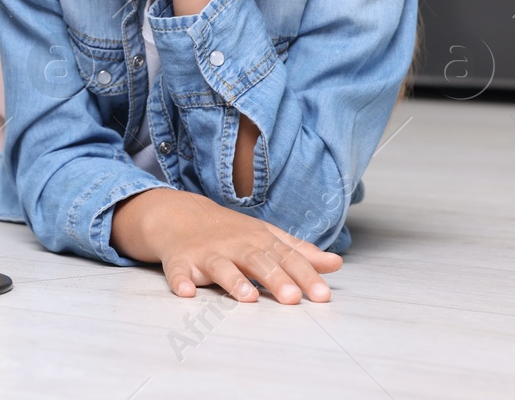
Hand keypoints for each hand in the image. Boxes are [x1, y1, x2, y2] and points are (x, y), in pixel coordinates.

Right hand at [112, 187, 341, 302]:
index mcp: (259, 241)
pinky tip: (186, 292)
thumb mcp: (266, 237)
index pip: (287, 258)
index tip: (323, 295)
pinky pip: (179, 272)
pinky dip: (181, 281)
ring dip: (233, 281)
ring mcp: (207, 254)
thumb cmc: (231, 233)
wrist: (180, 215)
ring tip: (248, 297)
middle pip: (258, 262)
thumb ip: (300, 253)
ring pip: (221, 267)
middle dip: (275, 279)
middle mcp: (235, 246)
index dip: (306, 276)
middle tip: (292, 298)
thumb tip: (336, 263)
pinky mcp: (181, 262)